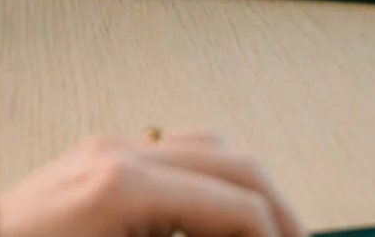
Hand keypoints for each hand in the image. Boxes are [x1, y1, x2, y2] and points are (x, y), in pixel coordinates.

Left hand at [0, 130, 302, 236]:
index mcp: (125, 186)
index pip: (235, 201)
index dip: (274, 233)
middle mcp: (121, 153)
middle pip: (233, 162)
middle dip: (274, 207)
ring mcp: (109, 147)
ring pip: (208, 146)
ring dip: (244, 187)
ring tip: (261, 229)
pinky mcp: (99, 156)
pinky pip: (173, 150)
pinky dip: (207, 177)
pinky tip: (213, 214)